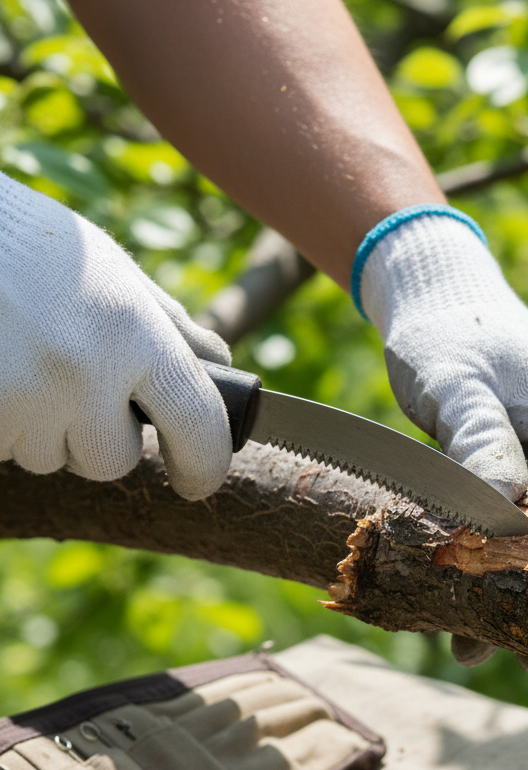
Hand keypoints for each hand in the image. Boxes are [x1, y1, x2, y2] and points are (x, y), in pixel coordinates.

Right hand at [0, 172, 231, 499]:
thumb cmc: (30, 246)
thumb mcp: (113, 273)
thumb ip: (169, 328)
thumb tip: (220, 371)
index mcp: (133, 332)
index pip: (198, 424)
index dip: (205, 464)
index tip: (197, 480)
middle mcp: (82, 371)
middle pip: (114, 461)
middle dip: (102, 437)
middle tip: (77, 384)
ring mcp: (21, 397)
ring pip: (53, 460)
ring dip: (46, 431)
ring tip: (25, 365)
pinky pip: (5, 450)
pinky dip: (5, 425)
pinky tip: (0, 373)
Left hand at [360, 210, 527, 674]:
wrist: (434, 286)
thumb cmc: (444, 331)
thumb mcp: (456, 388)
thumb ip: (480, 443)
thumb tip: (503, 512)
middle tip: (499, 649)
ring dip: (510, 571)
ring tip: (471, 636)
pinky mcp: (526, 441)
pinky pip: (520, 501)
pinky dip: (496, 539)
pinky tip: (469, 577)